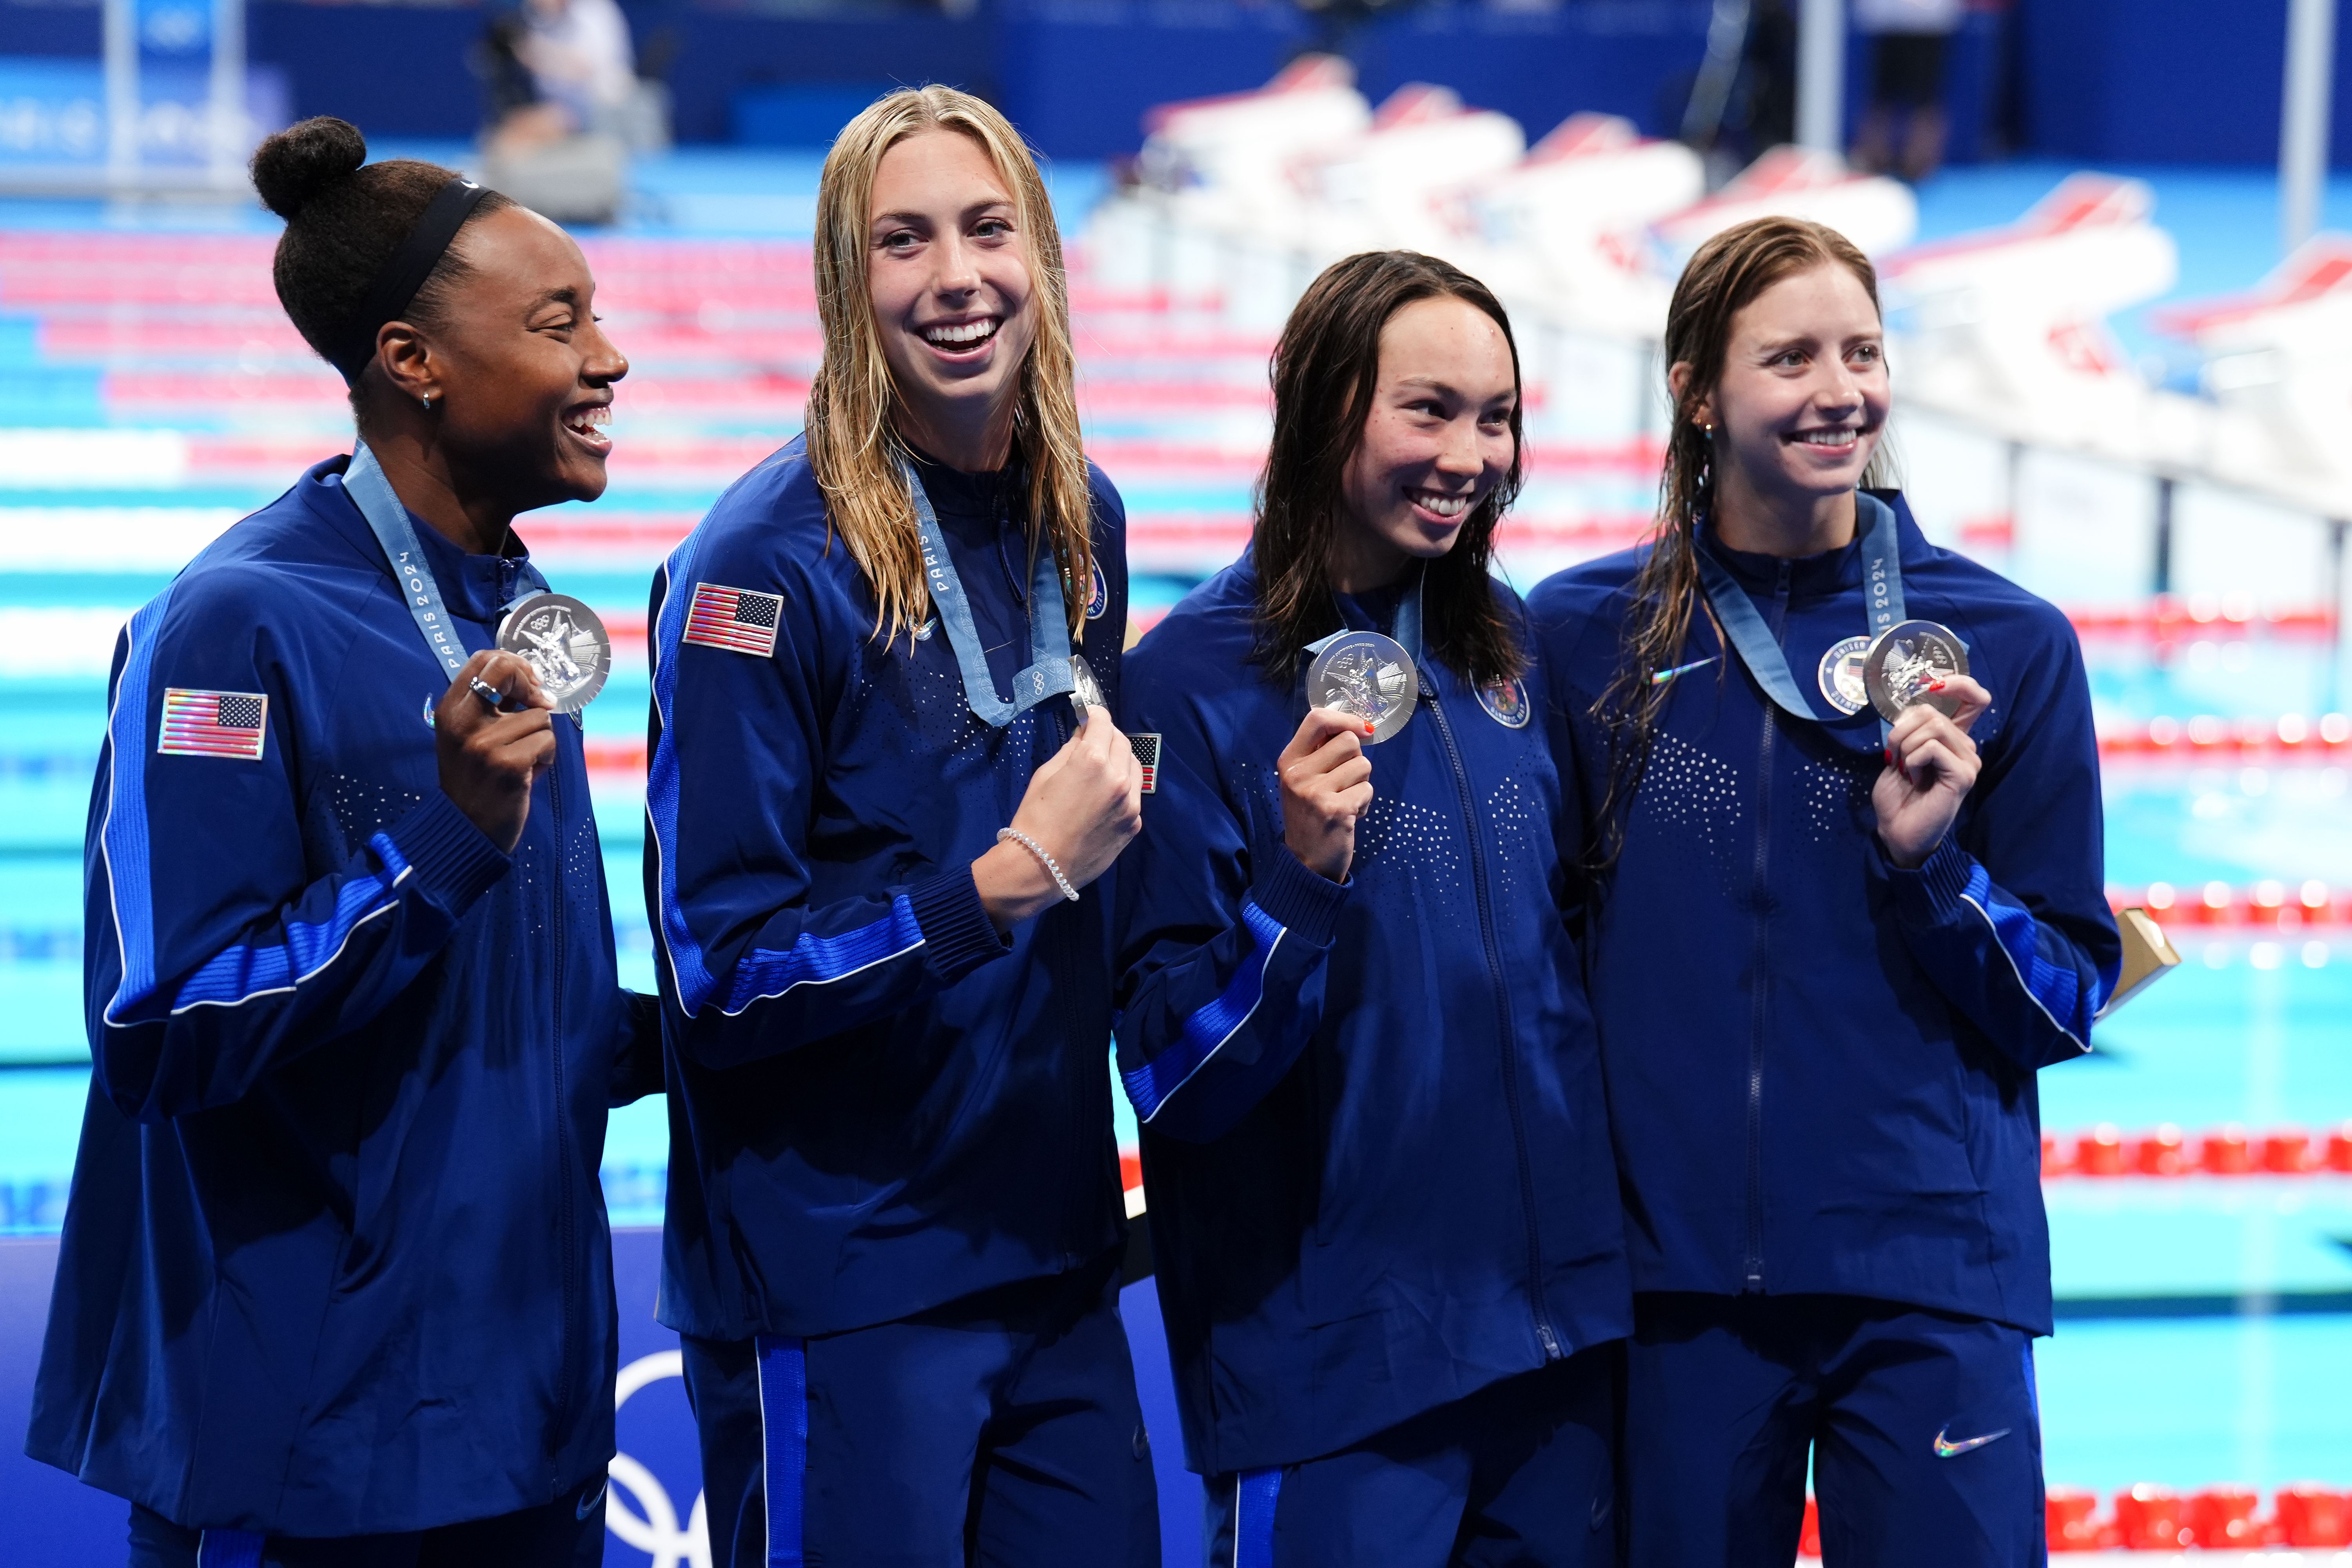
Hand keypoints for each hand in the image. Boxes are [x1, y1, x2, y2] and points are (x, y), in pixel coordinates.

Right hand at [435, 650, 555, 852]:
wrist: (467, 827)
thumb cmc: (476, 778)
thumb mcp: (468, 736)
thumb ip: (491, 706)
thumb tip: (532, 679)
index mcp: (450, 710)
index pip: (483, 660)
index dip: (514, 663)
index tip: (528, 683)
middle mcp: (462, 722)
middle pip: (506, 669)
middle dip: (531, 684)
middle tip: (539, 703)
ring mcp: (484, 743)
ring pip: (539, 714)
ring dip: (541, 737)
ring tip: (523, 758)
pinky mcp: (508, 764)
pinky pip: (547, 740)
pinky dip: (546, 757)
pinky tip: (528, 773)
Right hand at [973, 705, 1143, 930]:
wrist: (1042, 867)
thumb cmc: (1035, 818)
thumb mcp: (1046, 775)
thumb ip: (1071, 750)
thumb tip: (1084, 735)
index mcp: (1093, 761)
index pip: (1103, 723)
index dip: (1094, 715)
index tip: (1089, 716)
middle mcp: (1118, 778)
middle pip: (1122, 742)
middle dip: (1108, 736)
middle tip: (1094, 740)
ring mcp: (1131, 803)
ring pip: (1134, 767)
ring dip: (1120, 760)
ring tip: (1102, 767)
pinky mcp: (1134, 824)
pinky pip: (1134, 795)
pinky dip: (1123, 787)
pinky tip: (1105, 797)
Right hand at [1281, 706, 1375, 883]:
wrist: (1305, 862)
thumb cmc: (1310, 816)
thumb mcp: (1304, 780)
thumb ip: (1322, 752)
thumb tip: (1359, 727)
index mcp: (1289, 761)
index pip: (1317, 719)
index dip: (1345, 718)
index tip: (1362, 729)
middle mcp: (1297, 773)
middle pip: (1348, 740)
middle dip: (1356, 759)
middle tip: (1343, 782)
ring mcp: (1314, 792)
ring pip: (1362, 765)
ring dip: (1361, 783)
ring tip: (1344, 800)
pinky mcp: (1335, 809)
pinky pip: (1367, 789)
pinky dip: (1364, 803)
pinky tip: (1348, 816)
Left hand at [1871, 673, 1989, 868]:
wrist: (1897, 829)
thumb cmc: (1898, 794)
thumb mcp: (1899, 752)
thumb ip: (1912, 727)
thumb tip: (1915, 704)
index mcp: (1952, 737)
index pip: (1973, 697)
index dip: (1956, 683)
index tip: (1931, 686)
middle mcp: (1966, 746)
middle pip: (1933, 712)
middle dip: (1902, 730)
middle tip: (1895, 756)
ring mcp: (1969, 761)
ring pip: (1933, 727)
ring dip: (1905, 745)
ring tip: (1904, 769)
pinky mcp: (1963, 775)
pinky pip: (1932, 748)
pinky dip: (1913, 760)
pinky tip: (1914, 778)